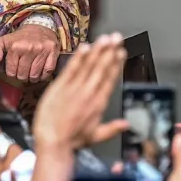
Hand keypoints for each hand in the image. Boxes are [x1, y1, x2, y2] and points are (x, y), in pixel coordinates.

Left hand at [0, 22, 60, 81]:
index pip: (11, 71)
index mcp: (15, 46)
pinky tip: (39, 72)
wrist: (40, 27)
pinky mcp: (53, 53)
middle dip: (21, 76)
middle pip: (23, 75)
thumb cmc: (21, 37)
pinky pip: (47, 72)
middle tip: (22, 72)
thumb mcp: (4, 40)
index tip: (13, 70)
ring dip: (32, 78)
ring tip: (30, 73)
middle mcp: (28, 48)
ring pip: (34, 76)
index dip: (12, 73)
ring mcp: (41, 51)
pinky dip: (43, 76)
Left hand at [31, 33, 128, 151]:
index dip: (116, 64)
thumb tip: (126, 124)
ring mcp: (75, 88)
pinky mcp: (61, 86)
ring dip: (98, 50)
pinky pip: (72, 69)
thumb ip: (112, 128)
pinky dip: (79, 57)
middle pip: (102, 68)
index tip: (122, 52)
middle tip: (118, 37)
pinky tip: (86, 47)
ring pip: (89, 66)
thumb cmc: (71, 140)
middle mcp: (89, 93)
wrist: (53, 142)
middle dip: (111, 52)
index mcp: (99, 104)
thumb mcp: (96, 136)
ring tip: (106, 38)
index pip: (110, 79)